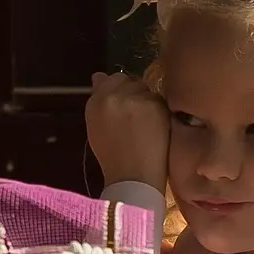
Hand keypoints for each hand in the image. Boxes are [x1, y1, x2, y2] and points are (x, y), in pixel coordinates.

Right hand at [85, 71, 169, 192]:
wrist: (133, 176)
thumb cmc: (112, 157)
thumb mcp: (96, 127)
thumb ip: (98, 100)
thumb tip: (99, 76)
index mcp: (95, 102)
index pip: (108, 79)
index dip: (118, 91)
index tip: (122, 104)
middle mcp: (112, 95)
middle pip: (127, 80)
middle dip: (131, 93)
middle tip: (135, 116)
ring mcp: (134, 98)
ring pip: (143, 88)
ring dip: (145, 99)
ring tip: (145, 123)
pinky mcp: (154, 104)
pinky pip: (157, 98)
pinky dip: (158, 109)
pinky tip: (155, 126)